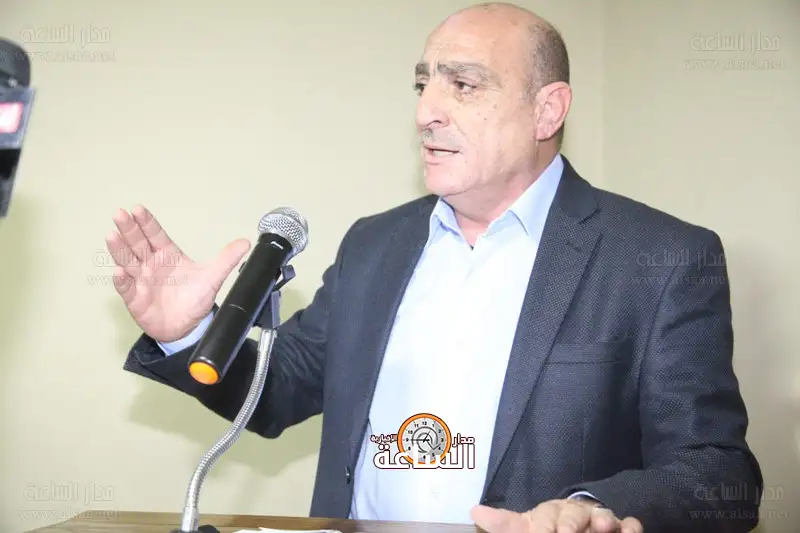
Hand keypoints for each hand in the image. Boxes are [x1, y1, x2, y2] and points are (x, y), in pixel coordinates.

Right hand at [105, 205, 250, 341]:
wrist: (187, 327)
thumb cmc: (194, 299)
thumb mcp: (212, 277)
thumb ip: (226, 259)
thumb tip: (245, 242)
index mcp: (167, 256)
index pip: (155, 235)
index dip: (147, 223)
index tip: (137, 208)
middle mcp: (151, 265)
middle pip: (137, 244)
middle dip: (128, 229)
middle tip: (120, 214)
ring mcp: (141, 281)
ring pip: (128, 262)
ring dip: (119, 249)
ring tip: (112, 235)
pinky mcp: (136, 299)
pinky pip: (126, 288)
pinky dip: (122, 280)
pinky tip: (120, 271)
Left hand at [471, 499, 642, 532]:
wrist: (582, 523)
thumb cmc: (548, 526)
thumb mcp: (525, 527)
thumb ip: (504, 523)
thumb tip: (475, 511)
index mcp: (549, 514)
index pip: (543, 517)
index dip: (542, 526)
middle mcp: (575, 514)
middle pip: (574, 514)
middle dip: (571, 524)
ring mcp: (600, 520)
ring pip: (603, 516)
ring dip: (604, 521)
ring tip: (604, 528)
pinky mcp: (622, 528)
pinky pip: (630, 524)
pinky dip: (630, 527)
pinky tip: (628, 530)